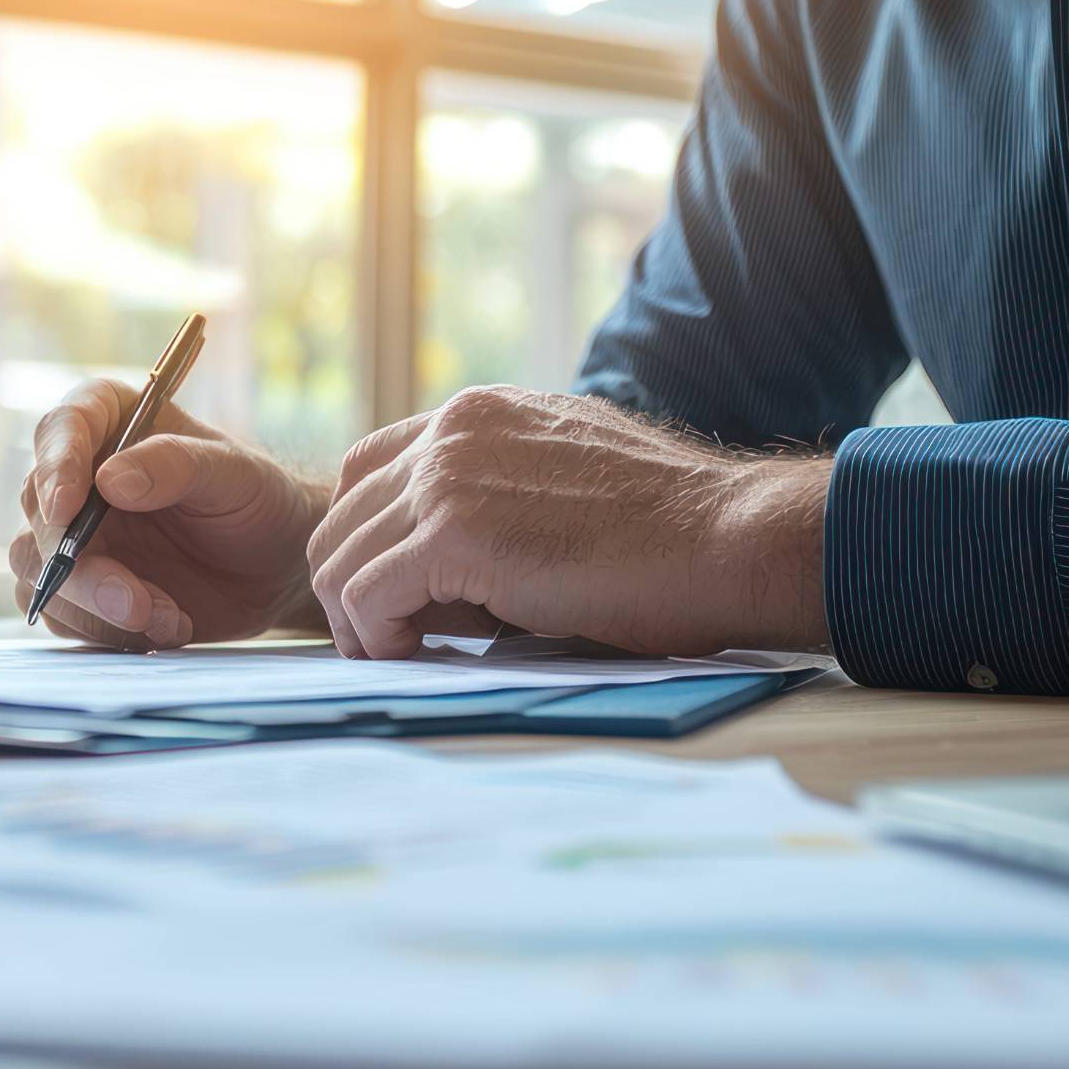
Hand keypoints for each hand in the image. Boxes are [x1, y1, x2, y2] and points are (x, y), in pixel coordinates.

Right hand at [9, 378, 326, 649]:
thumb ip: (176, 466)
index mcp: (111, 424)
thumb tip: (110, 480)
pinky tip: (166, 626)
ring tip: (166, 617)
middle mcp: (81, 477)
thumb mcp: (235, 475)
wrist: (274, 568)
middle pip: (40, 510)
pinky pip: (62, 615)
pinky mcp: (81, 590)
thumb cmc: (257, 501)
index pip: (60, 428)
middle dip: (80, 564)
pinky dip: (108, 631)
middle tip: (134, 601)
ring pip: (37, 569)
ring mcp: (76, 536)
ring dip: (95, 606)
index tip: (67, 507)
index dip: (54, 465)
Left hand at [305, 386, 829, 659]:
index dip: (366, 536)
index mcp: (477, 414)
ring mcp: (448, 478)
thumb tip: (447, 567)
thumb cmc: (670, 529)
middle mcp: (452, 431)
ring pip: (341, 557)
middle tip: (385, 638)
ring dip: (359, 618)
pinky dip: (376, 636)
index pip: (368, 468)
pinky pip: (367, 594)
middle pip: (341, 515)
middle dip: (351, 583)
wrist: (727, 537)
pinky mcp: (455, 535)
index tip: (391, 591)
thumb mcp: (564, 481)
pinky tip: (414, 655)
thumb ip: (499, 496)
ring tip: (399, 654)